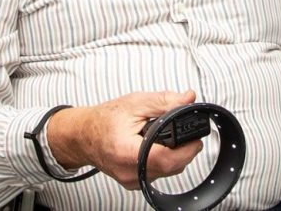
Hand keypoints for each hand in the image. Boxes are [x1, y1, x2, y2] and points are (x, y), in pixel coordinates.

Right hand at [47, 90, 202, 188]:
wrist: (84, 135)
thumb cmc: (104, 119)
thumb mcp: (136, 103)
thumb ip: (164, 101)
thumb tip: (188, 98)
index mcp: (128, 152)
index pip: (166, 158)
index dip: (186, 148)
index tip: (197, 137)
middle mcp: (129, 172)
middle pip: (170, 167)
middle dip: (185, 150)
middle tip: (189, 133)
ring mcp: (132, 180)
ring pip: (167, 172)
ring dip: (175, 155)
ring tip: (170, 136)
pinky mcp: (134, 182)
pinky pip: (158, 174)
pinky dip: (164, 160)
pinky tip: (160, 147)